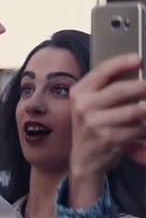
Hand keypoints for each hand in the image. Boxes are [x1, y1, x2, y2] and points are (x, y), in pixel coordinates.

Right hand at [70, 53, 145, 176]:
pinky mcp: (107, 137)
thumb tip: (135, 69)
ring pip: (135, 110)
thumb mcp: (91, 104)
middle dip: (144, 87)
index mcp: (79, 92)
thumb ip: (107, 88)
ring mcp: (94, 122)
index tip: (138, 59)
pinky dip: (144, 127)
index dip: (121, 63)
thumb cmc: (93, 126)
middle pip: (121, 89)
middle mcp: (83, 105)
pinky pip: (137, 127)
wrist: (84, 158)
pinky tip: (141, 127)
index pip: (102, 71)